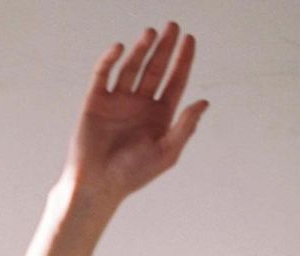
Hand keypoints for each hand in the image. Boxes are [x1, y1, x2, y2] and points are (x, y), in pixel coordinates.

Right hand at [58, 22, 208, 202]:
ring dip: (141, 49)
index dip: (183, 61)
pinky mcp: (96, 100)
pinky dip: (110, 59)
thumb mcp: (166, 152)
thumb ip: (185, 127)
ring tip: (151, 33)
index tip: (190, 39)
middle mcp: (140, 105)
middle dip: (164, 48)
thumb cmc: (133, 174)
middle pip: (155, 69)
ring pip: (132, 66)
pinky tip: (120, 48)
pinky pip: (103, 74)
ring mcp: (118, 100)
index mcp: (159, 117)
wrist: (98, 184)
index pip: (175, 82)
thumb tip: (204, 103)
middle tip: (172, 26)